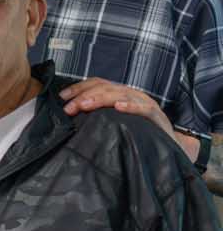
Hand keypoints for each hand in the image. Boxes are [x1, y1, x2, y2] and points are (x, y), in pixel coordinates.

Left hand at [57, 79, 183, 150]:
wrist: (168, 146)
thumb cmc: (137, 134)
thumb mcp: (113, 122)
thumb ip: (96, 116)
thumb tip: (70, 116)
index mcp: (120, 94)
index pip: (97, 84)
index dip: (78, 88)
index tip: (61, 98)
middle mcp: (132, 95)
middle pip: (106, 88)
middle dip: (84, 96)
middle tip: (69, 108)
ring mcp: (145, 103)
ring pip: (121, 94)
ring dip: (100, 98)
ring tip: (85, 105)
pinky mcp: (157, 116)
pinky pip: (144, 108)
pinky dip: (131, 106)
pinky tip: (119, 107)